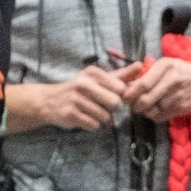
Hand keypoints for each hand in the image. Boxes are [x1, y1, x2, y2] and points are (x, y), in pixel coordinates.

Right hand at [11, 69, 126, 132]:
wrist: (49, 101)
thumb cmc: (79, 89)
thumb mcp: (98, 79)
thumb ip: (121, 75)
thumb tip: (141, 66)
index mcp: (93, 73)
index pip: (121, 88)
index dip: (121, 96)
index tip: (113, 97)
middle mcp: (84, 83)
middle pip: (115, 103)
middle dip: (113, 109)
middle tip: (103, 107)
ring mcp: (76, 99)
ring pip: (105, 117)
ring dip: (103, 119)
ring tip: (92, 113)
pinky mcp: (71, 114)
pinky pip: (94, 125)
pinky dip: (93, 125)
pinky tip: (85, 119)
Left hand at [118, 56, 190, 122]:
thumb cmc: (185, 71)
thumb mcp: (169, 65)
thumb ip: (151, 73)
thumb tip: (129, 86)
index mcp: (165, 66)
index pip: (143, 83)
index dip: (130, 93)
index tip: (124, 97)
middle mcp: (172, 79)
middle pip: (146, 98)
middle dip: (135, 105)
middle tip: (132, 106)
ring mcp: (178, 95)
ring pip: (153, 109)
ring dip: (145, 111)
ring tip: (144, 108)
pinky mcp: (182, 107)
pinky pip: (162, 116)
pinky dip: (155, 116)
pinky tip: (156, 111)